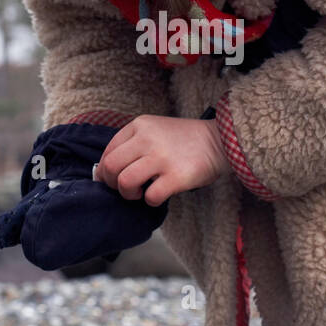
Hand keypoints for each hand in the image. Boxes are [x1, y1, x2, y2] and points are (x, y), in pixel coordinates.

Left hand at [94, 115, 229, 206]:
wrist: (220, 141)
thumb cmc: (185, 140)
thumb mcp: (155, 129)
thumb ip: (133, 143)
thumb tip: (108, 171)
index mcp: (140, 125)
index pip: (108, 151)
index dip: (104, 171)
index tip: (109, 181)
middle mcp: (147, 139)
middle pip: (111, 167)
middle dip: (112, 184)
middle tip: (124, 189)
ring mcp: (162, 157)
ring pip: (125, 182)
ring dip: (129, 194)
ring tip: (140, 193)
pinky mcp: (177, 176)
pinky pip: (150, 196)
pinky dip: (151, 200)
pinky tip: (158, 195)